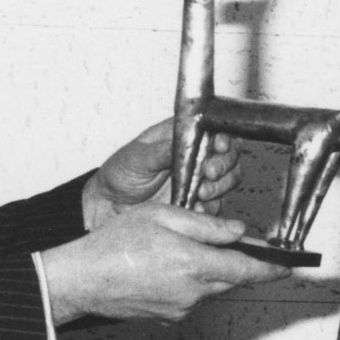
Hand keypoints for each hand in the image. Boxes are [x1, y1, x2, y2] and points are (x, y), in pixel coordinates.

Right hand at [40, 201, 287, 323]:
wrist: (81, 280)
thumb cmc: (114, 244)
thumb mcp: (162, 216)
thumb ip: (205, 224)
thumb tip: (239, 231)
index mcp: (194, 263)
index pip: (248, 269)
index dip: (273, 268)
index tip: (291, 265)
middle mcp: (192, 292)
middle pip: (230, 277)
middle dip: (234, 261)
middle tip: (227, 241)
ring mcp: (181, 309)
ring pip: (209, 286)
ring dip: (204, 269)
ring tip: (171, 250)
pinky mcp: (168, 318)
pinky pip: (190, 297)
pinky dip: (185, 282)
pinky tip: (160, 267)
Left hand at [83, 120, 242, 227]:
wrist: (110, 206)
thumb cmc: (120, 174)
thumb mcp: (136, 157)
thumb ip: (161, 151)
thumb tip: (183, 143)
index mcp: (182, 137)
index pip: (214, 130)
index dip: (222, 137)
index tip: (218, 146)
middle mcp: (195, 157)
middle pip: (229, 155)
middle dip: (224, 165)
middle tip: (209, 173)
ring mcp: (198, 181)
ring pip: (228, 180)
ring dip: (220, 187)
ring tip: (202, 193)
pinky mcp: (197, 204)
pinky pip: (215, 207)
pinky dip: (210, 209)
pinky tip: (196, 209)